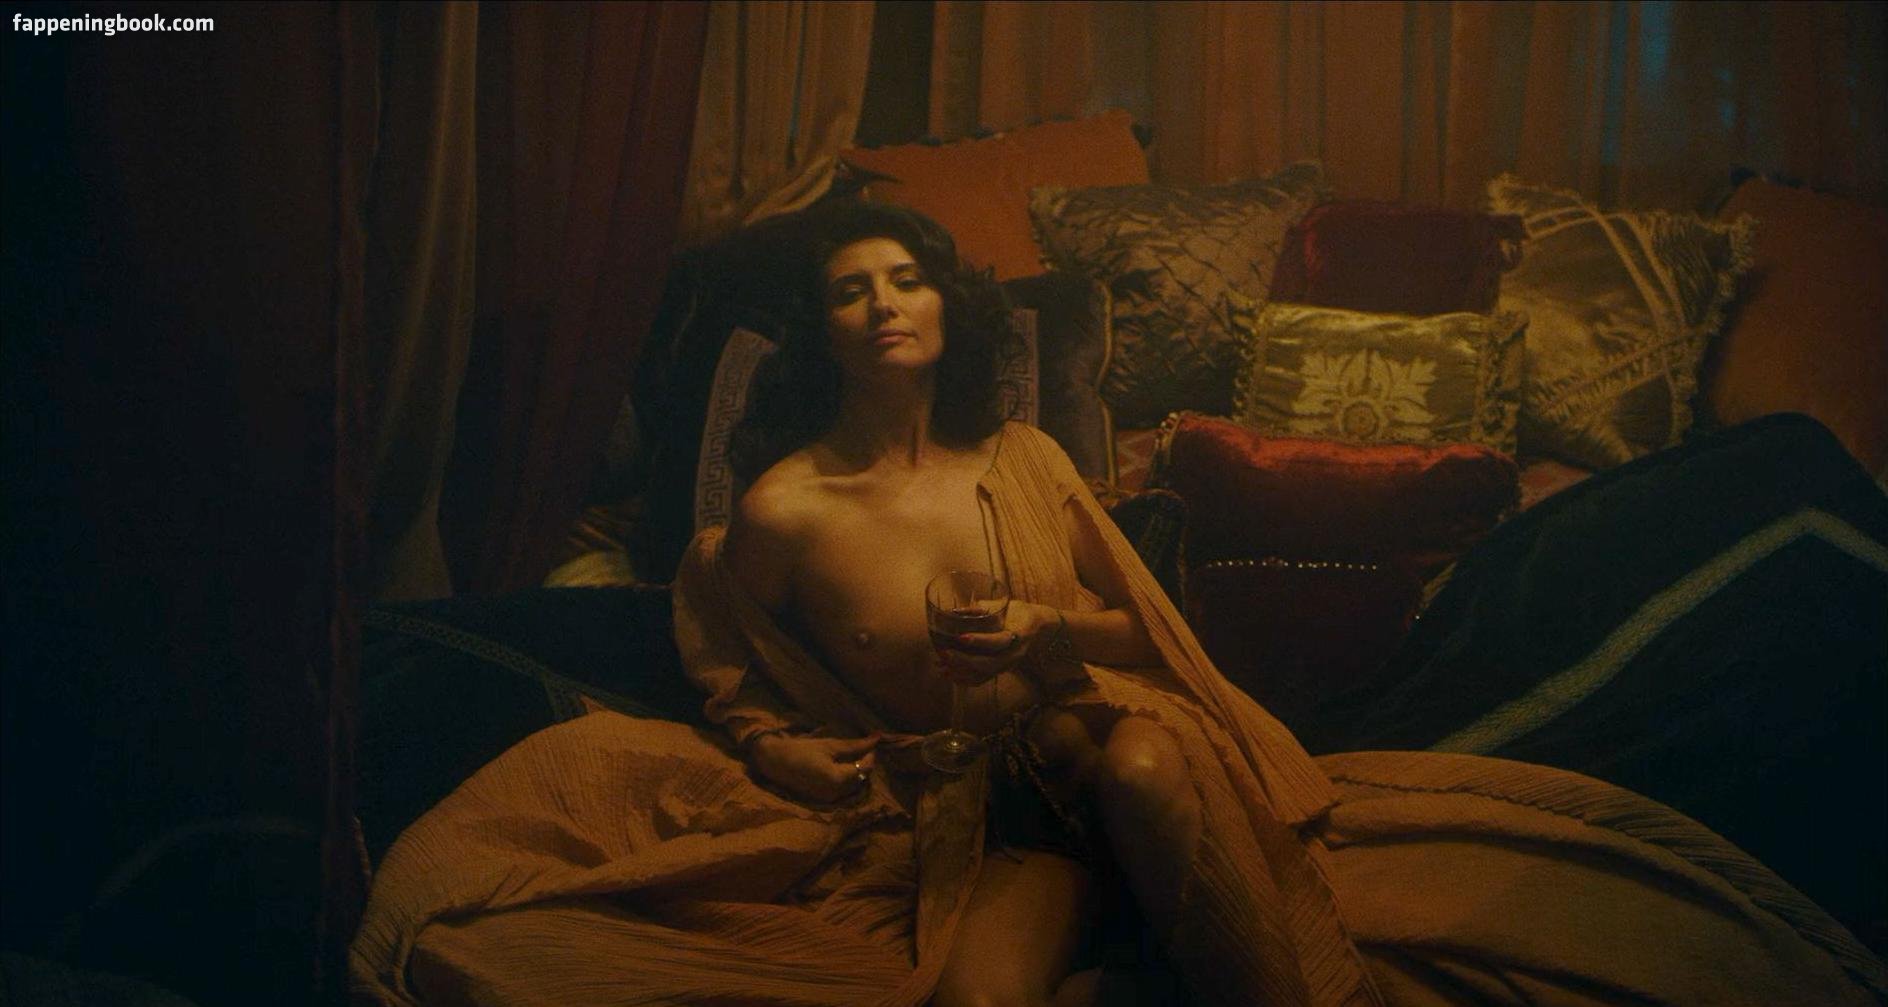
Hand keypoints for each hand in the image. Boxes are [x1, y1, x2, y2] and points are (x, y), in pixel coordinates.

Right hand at [749, 732, 879, 803]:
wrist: (774, 762)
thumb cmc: (801, 750)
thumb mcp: (829, 745)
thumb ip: (854, 745)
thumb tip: (876, 738)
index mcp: (837, 780)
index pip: (864, 768)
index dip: (870, 755)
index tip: (871, 743)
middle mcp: (835, 794)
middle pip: (860, 779)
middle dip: (864, 764)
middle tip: (863, 748)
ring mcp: (828, 799)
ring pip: (852, 786)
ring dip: (856, 772)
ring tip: (852, 757)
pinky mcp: (822, 800)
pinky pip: (841, 791)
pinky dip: (845, 780)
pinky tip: (841, 768)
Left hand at [936, 602, 1051, 685]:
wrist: (1037, 626)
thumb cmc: (1019, 612)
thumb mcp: (1004, 605)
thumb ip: (981, 609)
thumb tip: (955, 611)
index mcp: (1017, 635)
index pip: (998, 642)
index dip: (980, 641)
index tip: (961, 637)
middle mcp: (1013, 655)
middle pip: (988, 664)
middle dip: (964, 661)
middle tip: (944, 653)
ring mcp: (1007, 665)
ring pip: (983, 675)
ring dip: (961, 673)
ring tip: (941, 666)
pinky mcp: (1001, 670)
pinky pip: (982, 680)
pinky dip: (964, 679)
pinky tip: (949, 675)